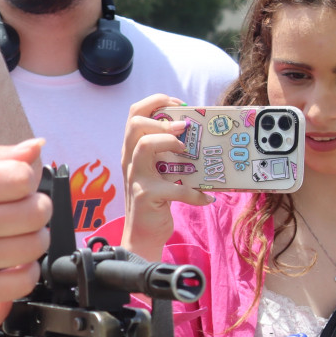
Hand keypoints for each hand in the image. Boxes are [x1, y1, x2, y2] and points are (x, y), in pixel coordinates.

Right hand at [0, 138, 49, 307]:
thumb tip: (36, 147)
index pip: (22, 177)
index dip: (28, 182)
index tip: (18, 190)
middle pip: (35, 212)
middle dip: (37, 210)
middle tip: (22, 215)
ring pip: (34, 246)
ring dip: (35, 240)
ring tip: (18, 239)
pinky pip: (23, 281)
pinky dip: (27, 272)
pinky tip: (14, 265)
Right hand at [121, 94, 211, 259]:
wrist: (144, 234)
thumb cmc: (157, 200)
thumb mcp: (160, 171)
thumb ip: (169, 153)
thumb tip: (200, 135)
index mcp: (133, 150)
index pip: (135, 113)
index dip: (157, 102)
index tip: (180, 105)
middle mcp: (130, 160)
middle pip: (135, 124)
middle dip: (162, 120)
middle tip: (183, 128)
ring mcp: (136, 177)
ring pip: (144, 145)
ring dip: (169, 141)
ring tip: (186, 151)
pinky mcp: (146, 195)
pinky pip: (174, 188)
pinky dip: (194, 193)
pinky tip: (205, 198)